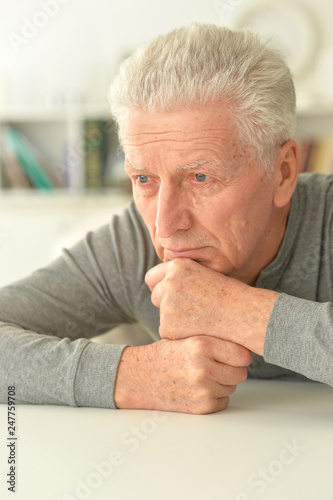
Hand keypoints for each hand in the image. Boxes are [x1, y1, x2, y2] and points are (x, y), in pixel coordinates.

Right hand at [114, 336, 251, 413]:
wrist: (138, 378)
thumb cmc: (163, 355)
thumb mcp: (186, 336)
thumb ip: (213, 339)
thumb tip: (245, 344)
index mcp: (201, 345)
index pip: (242, 354)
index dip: (239, 355)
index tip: (234, 354)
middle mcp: (203, 368)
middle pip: (240, 373)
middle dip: (232, 369)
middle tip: (218, 365)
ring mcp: (203, 389)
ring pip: (232, 387)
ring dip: (223, 383)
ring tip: (203, 375)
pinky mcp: (201, 407)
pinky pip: (223, 401)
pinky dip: (215, 397)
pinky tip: (199, 388)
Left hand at [145, 258, 278, 354]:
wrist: (244, 315)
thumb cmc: (230, 296)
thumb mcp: (204, 273)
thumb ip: (181, 276)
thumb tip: (162, 283)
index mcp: (177, 266)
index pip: (152, 277)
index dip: (161, 286)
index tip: (171, 295)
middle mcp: (169, 282)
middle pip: (155, 296)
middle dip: (166, 303)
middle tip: (189, 310)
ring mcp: (167, 304)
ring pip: (161, 314)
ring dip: (174, 319)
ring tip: (199, 319)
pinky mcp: (168, 326)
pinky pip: (166, 332)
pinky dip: (179, 334)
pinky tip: (198, 330)